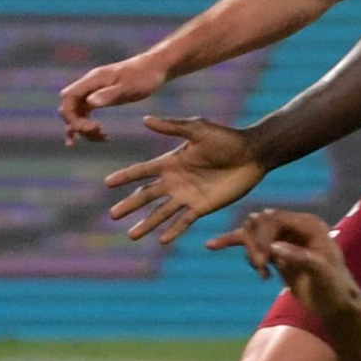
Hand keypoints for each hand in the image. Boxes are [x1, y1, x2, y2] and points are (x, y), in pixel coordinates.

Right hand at [57, 54, 167, 144]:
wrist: (154, 67)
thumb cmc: (144, 76)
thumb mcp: (129, 87)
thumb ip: (109, 94)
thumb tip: (90, 103)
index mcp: (93, 80)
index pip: (68, 97)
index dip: (72, 116)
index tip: (90, 128)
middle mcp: (89, 85)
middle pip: (68, 107)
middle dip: (77, 124)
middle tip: (98, 132)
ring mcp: (93, 91)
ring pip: (76, 112)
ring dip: (84, 128)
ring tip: (103, 138)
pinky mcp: (99, 97)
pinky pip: (85, 113)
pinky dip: (88, 126)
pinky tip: (98, 137)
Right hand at [103, 116, 266, 244]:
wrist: (253, 154)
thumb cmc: (226, 138)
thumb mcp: (197, 129)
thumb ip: (172, 127)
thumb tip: (145, 120)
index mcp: (171, 161)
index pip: (142, 171)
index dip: (125, 176)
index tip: (107, 183)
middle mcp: (175, 181)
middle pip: (146, 196)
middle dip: (130, 205)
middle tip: (113, 216)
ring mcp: (187, 196)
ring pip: (161, 213)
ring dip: (146, 224)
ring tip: (132, 236)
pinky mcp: (202, 207)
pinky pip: (183, 221)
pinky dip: (173, 231)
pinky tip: (162, 240)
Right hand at [213, 208, 360, 322]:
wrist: (334, 304)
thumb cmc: (334, 287)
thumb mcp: (320, 272)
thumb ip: (298, 257)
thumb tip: (273, 248)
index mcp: (309, 225)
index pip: (275, 219)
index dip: (263, 236)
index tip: (263, 260)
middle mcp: (294, 227)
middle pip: (259, 223)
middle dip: (254, 244)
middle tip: (261, 268)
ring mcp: (283, 238)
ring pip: (252, 233)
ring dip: (249, 251)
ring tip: (261, 272)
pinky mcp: (274, 251)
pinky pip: (249, 243)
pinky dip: (232, 244)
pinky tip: (212, 246)